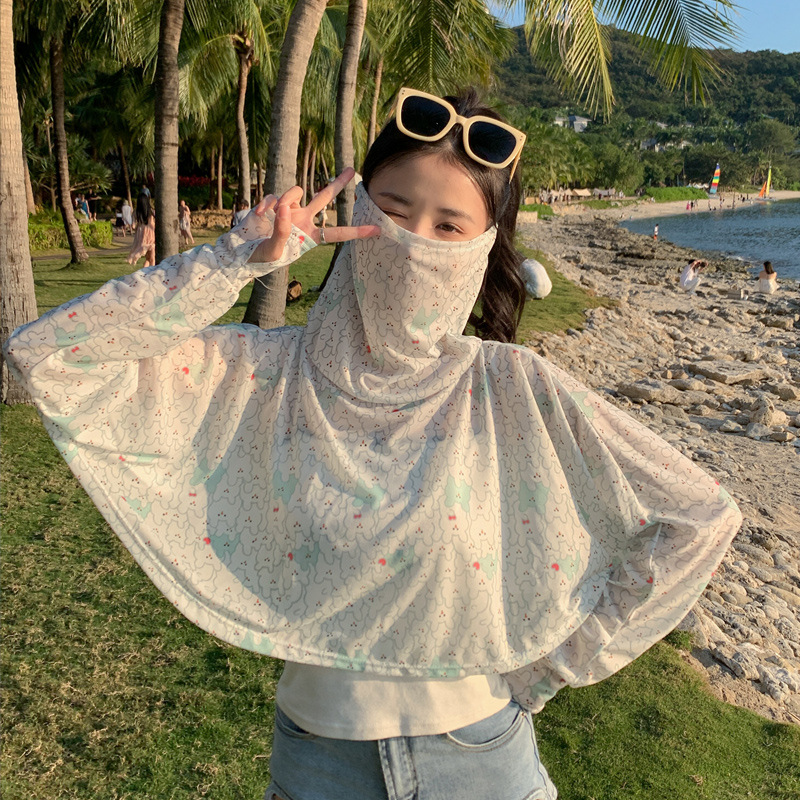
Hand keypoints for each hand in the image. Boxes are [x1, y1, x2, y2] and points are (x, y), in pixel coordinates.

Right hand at [248, 168, 379, 263]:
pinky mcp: (273, 204)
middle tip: (352, 170)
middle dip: (338, 183)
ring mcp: (288, 210)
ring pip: (295, 192)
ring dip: (285, 199)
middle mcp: (302, 220)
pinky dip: (266, 204)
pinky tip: (258, 216)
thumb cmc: (261, 258)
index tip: (377, 230)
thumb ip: (282, 231)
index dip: (356, 232)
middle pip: (324, 197)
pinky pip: (274, 196)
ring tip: (272, 214)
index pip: (337, 233)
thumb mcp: (275, 251)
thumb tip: (285, 209)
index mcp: (309, 236)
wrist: (241, 252)